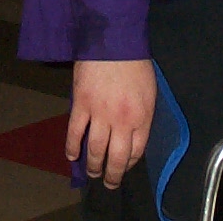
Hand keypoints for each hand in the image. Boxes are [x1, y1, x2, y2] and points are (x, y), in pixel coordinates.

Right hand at [69, 59, 155, 189]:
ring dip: (93, 165)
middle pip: (116, 158)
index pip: (136, 152)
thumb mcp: (149, 91)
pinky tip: (72, 156)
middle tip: (109, 183)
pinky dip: (72, 147)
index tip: (123, 166)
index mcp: (142, 117)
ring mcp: (100, 114)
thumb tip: (133, 132)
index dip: (128, 163)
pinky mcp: (81, 105)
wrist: (114, 40)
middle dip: (112, 175)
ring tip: (92, 173)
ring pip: (95, 150)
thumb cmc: (135, 62)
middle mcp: (122, 121)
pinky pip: (75, 132)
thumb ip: (142, 114)